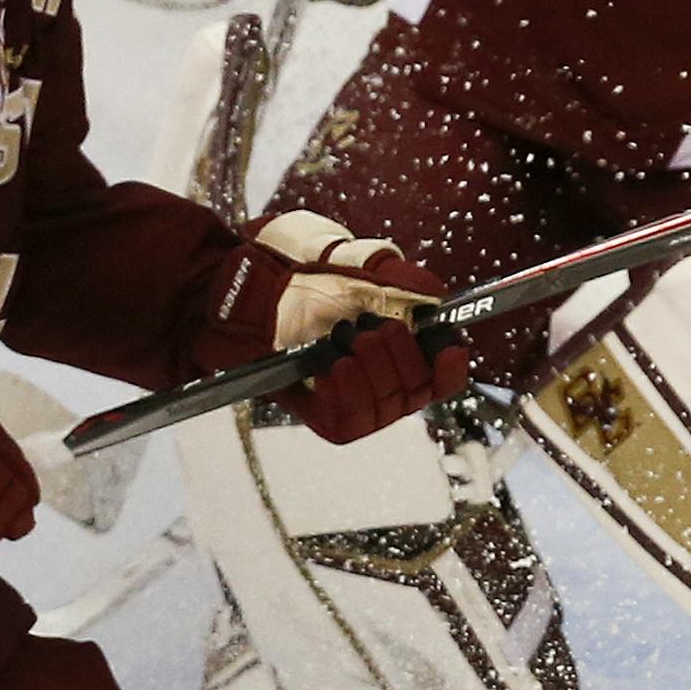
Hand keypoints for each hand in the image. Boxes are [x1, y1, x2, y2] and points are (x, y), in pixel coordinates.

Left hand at [196, 209, 469, 442]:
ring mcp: (355, 401)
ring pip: (388, 406)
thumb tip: (437, 295)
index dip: (450, 362)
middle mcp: (383, 380)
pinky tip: (327, 370)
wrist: (240, 300)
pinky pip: (351, 422)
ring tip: (337, 338)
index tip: (442, 339)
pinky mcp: (324, 417)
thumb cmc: (295, 278)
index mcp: (400, 346)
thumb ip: (396, 278)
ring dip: (366, 366)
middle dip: (396, 350)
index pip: (445, 374)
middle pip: (419, 388)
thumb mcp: (349, 267)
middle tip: (361, 323)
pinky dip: (345, 392)